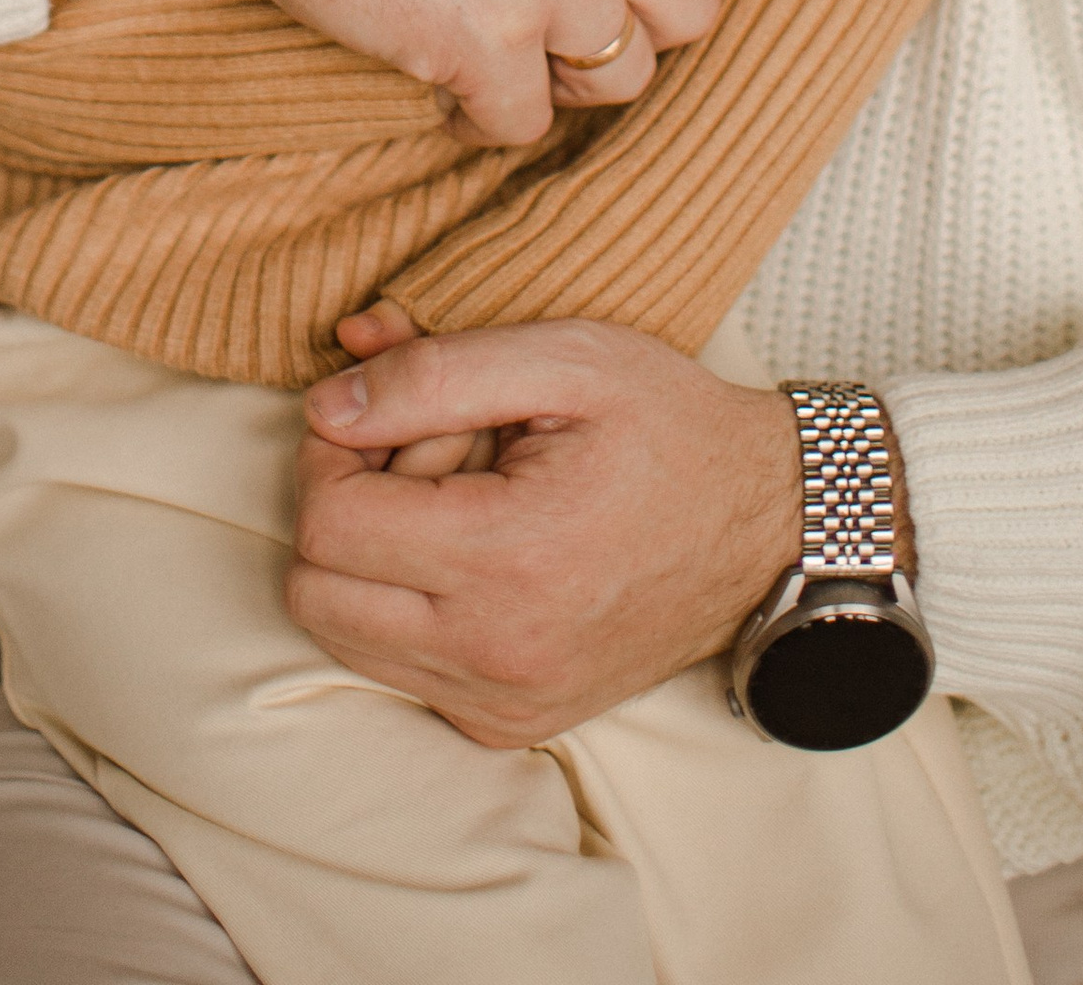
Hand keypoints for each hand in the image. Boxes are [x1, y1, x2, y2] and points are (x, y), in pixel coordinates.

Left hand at [286, 318, 805, 745]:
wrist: (766, 525)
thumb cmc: (666, 425)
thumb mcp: (562, 357)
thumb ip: (431, 373)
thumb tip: (327, 404)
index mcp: (508, 559)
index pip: (327, 524)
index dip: (333, 452)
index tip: (384, 412)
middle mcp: (497, 654)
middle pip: (316, 591)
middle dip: (342, 508)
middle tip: (416, 454)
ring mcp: (503, 703)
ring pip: (344, 638)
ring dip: (370, 563)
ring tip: (450, 503)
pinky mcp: (510, 725)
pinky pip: (398, 673)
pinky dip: (406, 611)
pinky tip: (471, 555)